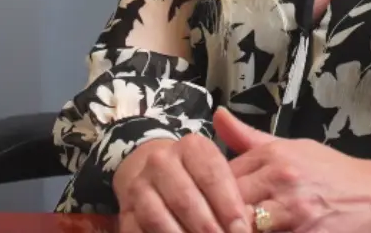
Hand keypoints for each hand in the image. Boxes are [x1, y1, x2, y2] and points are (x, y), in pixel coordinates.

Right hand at [114, 135, 250, 232]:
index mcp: (192, 147)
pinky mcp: (126, 209)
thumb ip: (233, 191)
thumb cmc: (198, 175)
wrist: (154, 170)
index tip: (242, 229)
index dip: (229, 206)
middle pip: (186, 199)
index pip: (213, 176)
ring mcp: (140, 185)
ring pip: (159, 217)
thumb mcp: (218, 170)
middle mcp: (162, 161)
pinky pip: (138, 230)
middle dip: (208, 227)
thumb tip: (245, 223)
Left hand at [213, 107, 370, 232]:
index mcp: (275, 155)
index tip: (209, 201)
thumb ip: (249, 138)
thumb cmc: (332, 173)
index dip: (211, 192)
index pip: (221, 175)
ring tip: (234, 226)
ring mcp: (293, 211)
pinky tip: (262, 232)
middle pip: (229, 202)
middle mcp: (282, 180)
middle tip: (214, 219)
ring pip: (244, 225)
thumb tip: (217, 116)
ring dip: (237, 227)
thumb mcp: (293, 147)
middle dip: (219, 214)